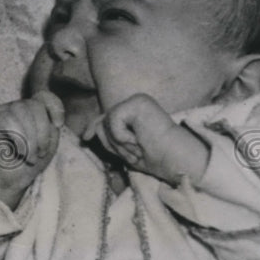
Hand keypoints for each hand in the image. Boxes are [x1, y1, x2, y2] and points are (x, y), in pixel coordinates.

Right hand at [0, 90, 63, 209]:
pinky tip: (20, 152)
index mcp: (33, 111)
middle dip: (43, 132)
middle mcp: (18, 107)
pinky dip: (20, 140)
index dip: (55, 107)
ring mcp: (4, 112)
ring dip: (31, 139)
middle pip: (36, 106)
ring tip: (30, 157)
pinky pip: (9, 121)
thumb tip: (52, 118)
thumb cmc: (28, 162)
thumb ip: (51, 126)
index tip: (58, 125)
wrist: (8, 180)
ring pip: (23, 112)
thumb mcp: (48, 143)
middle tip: (40, 153)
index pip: (45, 96)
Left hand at [82, 93, 207, 183]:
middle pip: (103, 121)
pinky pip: (114, 119)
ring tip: (138, 146)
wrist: (173, 159)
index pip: (107, 117)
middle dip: (112, 142)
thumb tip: (89, 132)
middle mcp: (135, 103)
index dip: (93, 127)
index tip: (86, 138)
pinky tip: (139, 139)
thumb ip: (109, 136)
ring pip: (107, 122)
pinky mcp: (138, 102)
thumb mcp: (125, 147)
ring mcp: (137, 100)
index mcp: (135, 112)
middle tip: (134, 151)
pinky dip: (122, 135)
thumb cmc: (154, 157)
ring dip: (119, 142)